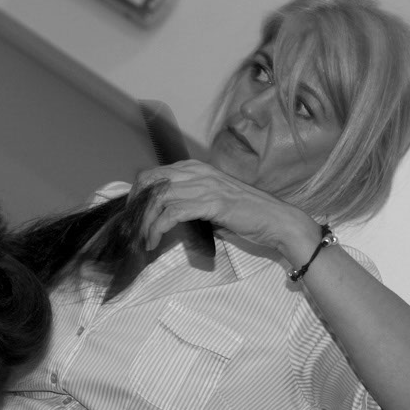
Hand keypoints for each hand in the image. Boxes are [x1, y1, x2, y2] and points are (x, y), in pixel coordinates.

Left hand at [134, 160, 317, 254]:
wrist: (277, 221)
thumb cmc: (246, 215)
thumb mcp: (211, 202)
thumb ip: (188, 202)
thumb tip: (162, 215)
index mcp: (197, 168)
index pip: (154, 173)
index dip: (138, 194)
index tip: (133, 215)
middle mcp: (198, 172)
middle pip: (150, 182)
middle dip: (135, 206)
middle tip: (132, 227)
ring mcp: (205, 186)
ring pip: (158, 198)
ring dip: (144, 222)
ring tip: (142, 240)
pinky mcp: (211, 203)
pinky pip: (172, 213)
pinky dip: (157, 229)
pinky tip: (154, 241)